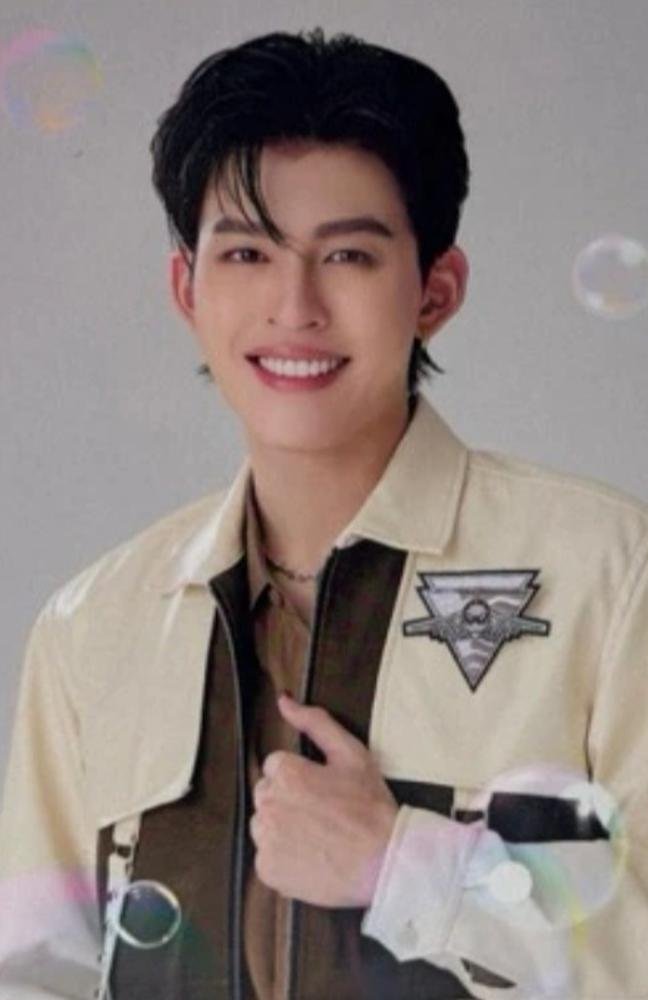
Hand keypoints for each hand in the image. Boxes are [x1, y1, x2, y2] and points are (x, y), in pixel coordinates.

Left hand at [250, 692, 398, 907]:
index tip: (323, 791)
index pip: (277, 766)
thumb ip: (314, 722)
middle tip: (322, 814)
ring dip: (282, 828)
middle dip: (288, 799)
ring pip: (263, 825)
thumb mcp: (351, 754)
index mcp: (286, 773)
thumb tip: (283, 700)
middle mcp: (269, 804)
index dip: (302, 777)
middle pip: (267, 794)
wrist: (385, 863)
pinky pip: (267, 857)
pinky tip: (311, 857)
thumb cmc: (370, 806)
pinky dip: (283, 858)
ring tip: (316, 837)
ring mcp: (266, 840)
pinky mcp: (267, 870)